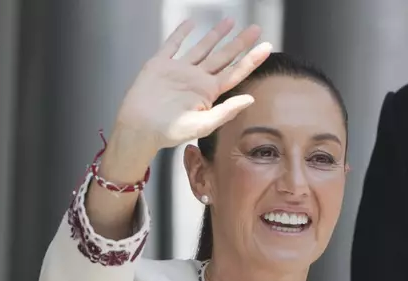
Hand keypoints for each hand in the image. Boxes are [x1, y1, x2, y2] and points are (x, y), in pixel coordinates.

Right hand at [112, 18, 271, 155]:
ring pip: (202, 48)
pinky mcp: (160, 65)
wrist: (139, 128)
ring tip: (230, 21)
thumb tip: (251, 99)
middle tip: (256, 29)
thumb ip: (226, 112)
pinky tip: (190, 24)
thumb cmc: (169, 132)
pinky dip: (180, 33)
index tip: (267, 47)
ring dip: (216, 35)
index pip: (235, 72)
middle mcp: (197, 79)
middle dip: (240, 42)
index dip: (252, 60)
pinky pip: (172, 45)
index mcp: (209, 92)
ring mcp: (179, 70)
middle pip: (223, 57)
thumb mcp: (202, 125)